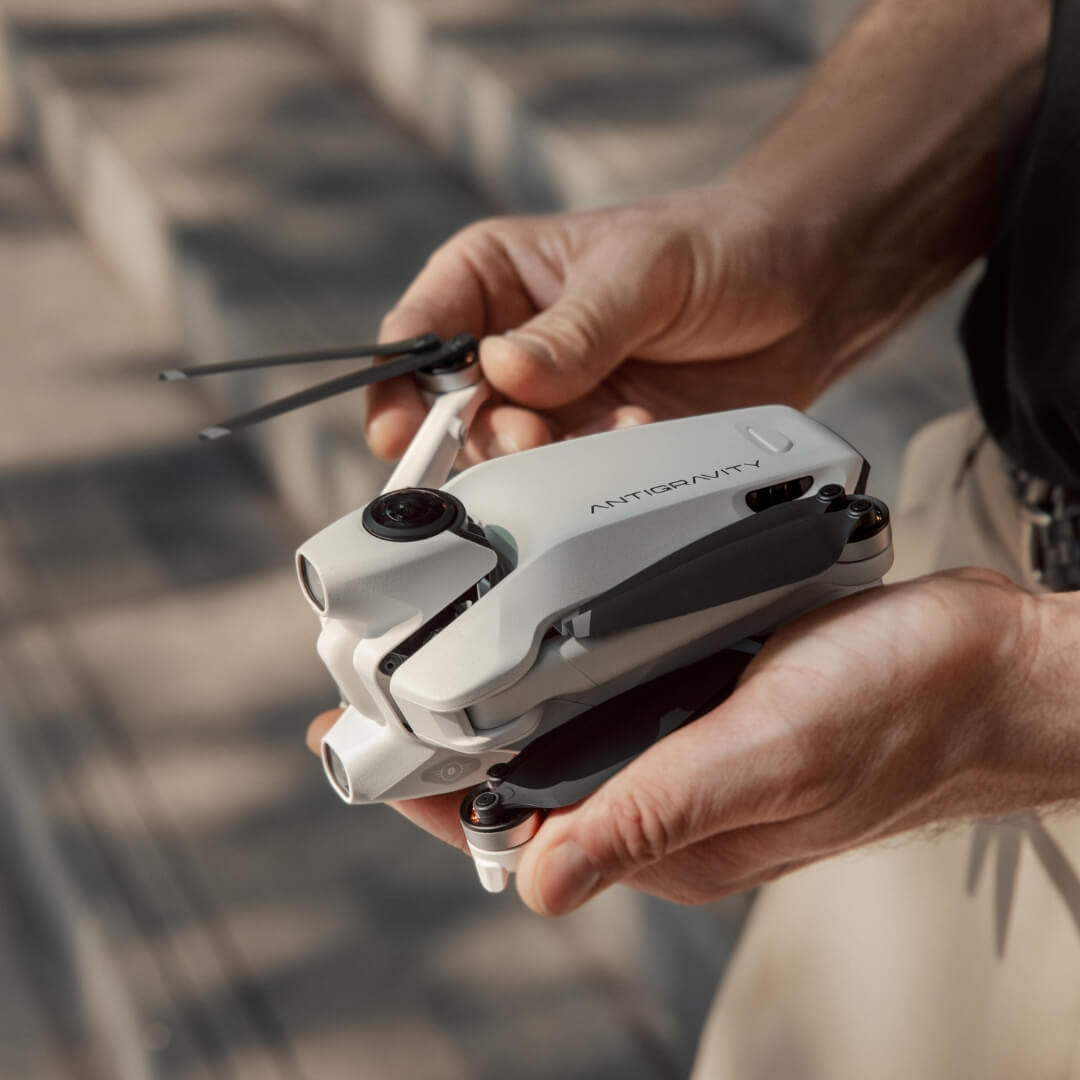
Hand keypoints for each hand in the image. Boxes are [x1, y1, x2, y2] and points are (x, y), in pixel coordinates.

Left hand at [309, 570, 1079, 914]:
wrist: (989, 664)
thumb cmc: (904, 710)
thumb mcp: (771, 753)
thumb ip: (655, 812)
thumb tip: (544, 884)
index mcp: (672, 831)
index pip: (517, 828)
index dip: (430, 791)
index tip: (358, 749)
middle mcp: (670, 792)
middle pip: (528, 777)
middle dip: (453, 733)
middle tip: (388, 678)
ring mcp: (691, 743)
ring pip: (570, 725)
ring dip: (507, 685)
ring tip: (445, 640)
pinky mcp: (717, 694)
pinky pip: (620, 682)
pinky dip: (573, 649)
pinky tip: (554, 613)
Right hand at [366, 181, 841, 463]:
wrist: (803, 294)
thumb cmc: (714, 246)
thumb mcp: (641, 271)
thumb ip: (575, 328)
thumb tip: (504, 371)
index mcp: (492, 280)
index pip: (418, 335)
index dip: (401, 388)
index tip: (404, 431)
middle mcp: (510, 347)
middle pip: (451, 414)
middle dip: (483, 436)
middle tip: (529, 438)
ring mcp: (553, 402)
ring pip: (510, 458)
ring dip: (548, 460)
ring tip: (613, 426)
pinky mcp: (596, 443)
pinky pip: (571, 480)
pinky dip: (597, 473)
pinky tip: (641, 432)